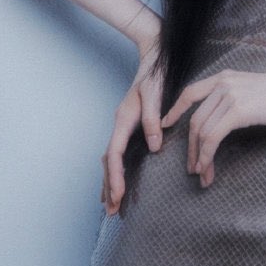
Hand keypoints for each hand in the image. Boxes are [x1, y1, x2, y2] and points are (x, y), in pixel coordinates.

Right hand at [101, 31, 164, 215]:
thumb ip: (154, 120)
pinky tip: (118, 180)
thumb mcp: (157, 94)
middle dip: (109, 186)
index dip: (115, 176)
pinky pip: (119, 153)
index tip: (119, 196)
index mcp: (125, 118)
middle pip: (108, 161)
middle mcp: (121, 123)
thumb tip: (153, 147)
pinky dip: (116, 170)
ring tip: (111, 204)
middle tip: (111, 211)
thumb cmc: (158, 73)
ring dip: (110, 181)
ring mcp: (124, 125)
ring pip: (110, 159)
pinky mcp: (131, 125)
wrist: (157, 54)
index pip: (114, 154)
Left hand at [160, 66, 265, 188]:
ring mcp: (229, 96)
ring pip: (201, 131)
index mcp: (223, 78)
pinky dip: (206, 154)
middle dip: (190, 147)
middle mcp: (222, 84)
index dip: (175, 110)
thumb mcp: (251, 90)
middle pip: (194, 119)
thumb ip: (234, 99)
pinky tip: (207, 166)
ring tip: (201, 173)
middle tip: (192, 167)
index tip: (166, 125)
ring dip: (198, 156)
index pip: (189, 93)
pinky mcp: (238, 111)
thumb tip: (223, 120)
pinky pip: (213, 136)